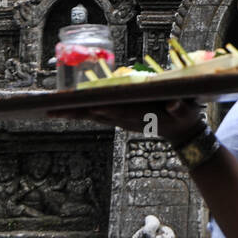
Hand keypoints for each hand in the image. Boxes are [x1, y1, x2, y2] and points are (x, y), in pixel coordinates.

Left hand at [48, 97, 206, 143]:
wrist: (181, 133)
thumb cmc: (185, 118)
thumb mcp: (187, 113)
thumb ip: (181, 109)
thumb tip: (175, 104)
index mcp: (140, 115)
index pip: (118, 112)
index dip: (103, 109)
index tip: (88, 106)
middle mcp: (125, 120)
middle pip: (97, 115)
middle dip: (76, 112)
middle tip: (51, 111)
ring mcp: (120, 121)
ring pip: (92, 117)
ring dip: (72, 114)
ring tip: (50, 110)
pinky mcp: (118, 119)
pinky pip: (95, 116)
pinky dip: (80, 113)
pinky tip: (66, 110)